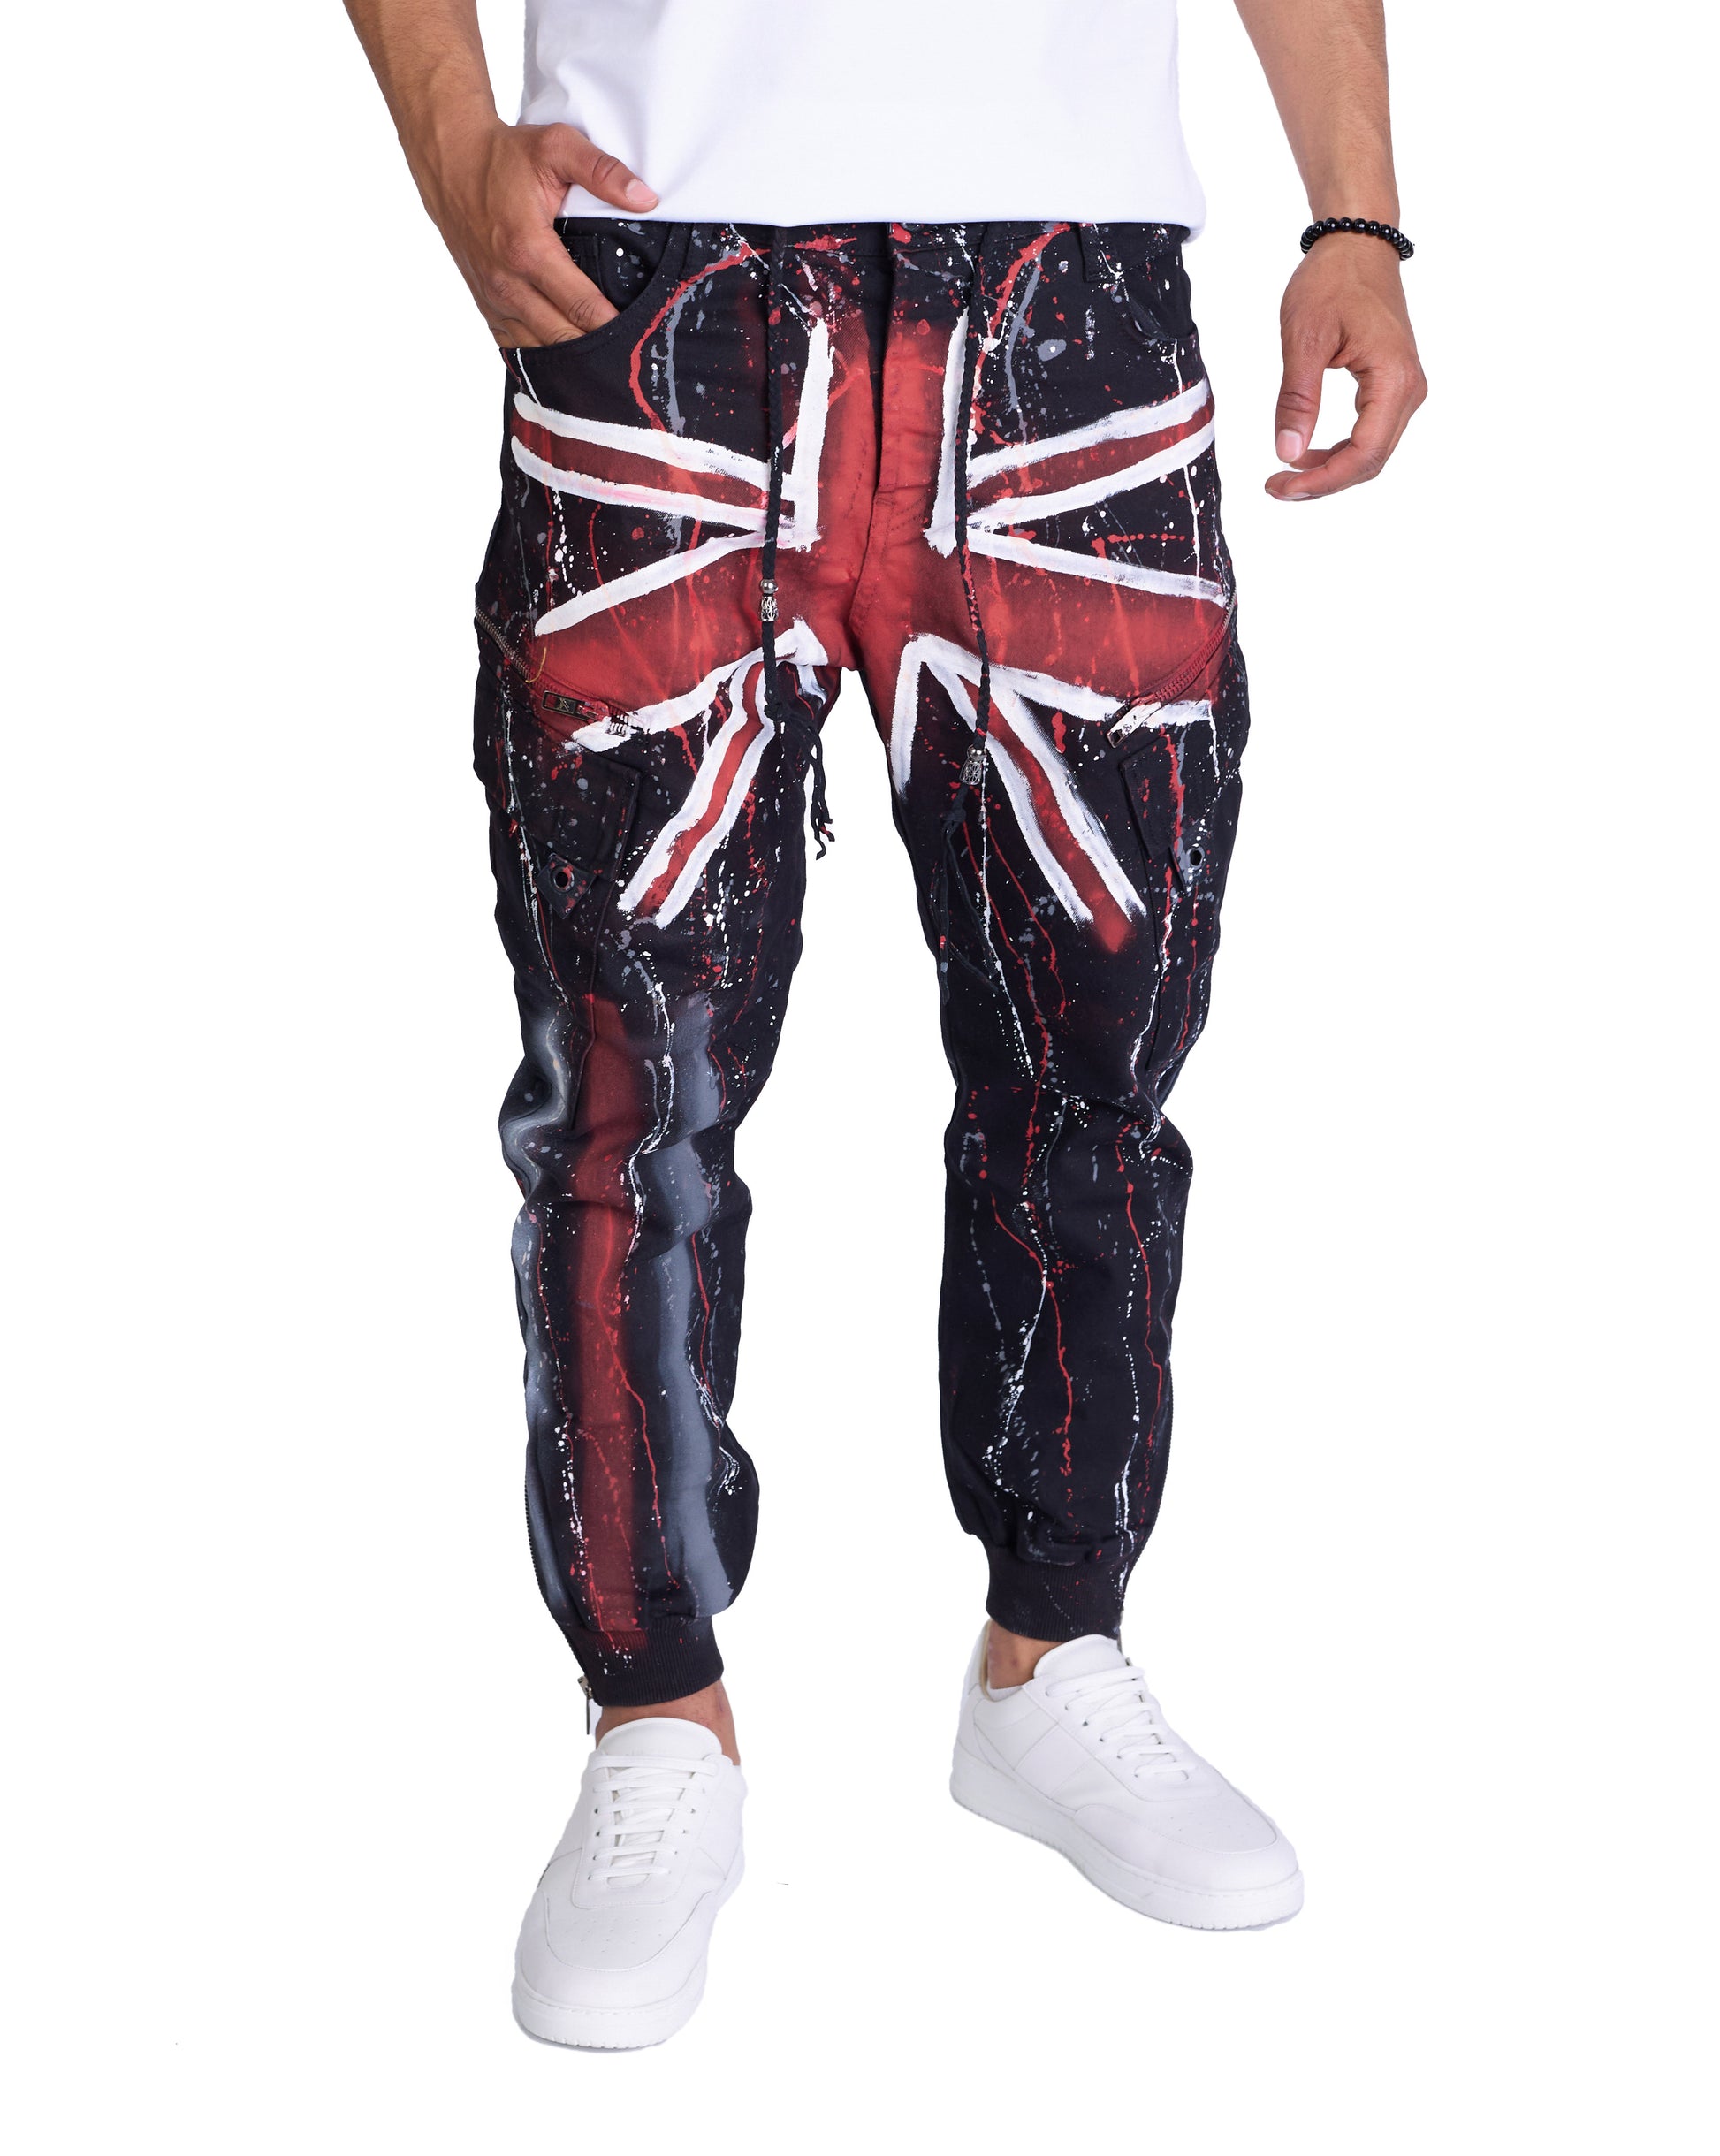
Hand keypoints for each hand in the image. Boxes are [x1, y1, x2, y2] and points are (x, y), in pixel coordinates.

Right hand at [411, 111, 657, 346]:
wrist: (450, 160)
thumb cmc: (504, 156)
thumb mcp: (557, 147)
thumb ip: (603, 171)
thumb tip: (646, 199)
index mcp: (529, 250)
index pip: (582, 306)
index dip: (613, 327)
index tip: (639, 337)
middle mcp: (507, 282)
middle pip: (562, 338)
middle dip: (596, 351)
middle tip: (627, 355)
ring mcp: (493, 297)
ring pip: (538, 349)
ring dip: (570, 358)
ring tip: (603, 363)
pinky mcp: (485, 302)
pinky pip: (515, 345)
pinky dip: (542, 354)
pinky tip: (567, 359)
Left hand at [1268, 235, 1425, 499]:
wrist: (1358, 245)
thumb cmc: (1333, 280)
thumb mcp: (1304, 339)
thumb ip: (1297, 399)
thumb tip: (1287, 453)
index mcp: (1393, 379)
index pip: (1364, 454)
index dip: (1322, 481)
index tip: (1280, 487)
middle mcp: (1409, 390)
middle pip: (1370, 462)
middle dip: (1323, 482)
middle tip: (1275, 487)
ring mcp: (1405, 389)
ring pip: (1371, 452)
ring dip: (1330, 470)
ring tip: (1285, 473)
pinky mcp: (1393, 386)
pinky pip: (1370, 433)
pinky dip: (1338, 451)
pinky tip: (1307, 451)